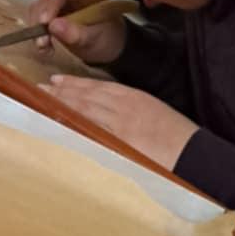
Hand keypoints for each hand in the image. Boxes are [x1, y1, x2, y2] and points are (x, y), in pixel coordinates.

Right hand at [26, 0, 109, 54]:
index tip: (44, 23)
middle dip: (40, 20)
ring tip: (45, 47)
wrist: (110, 46)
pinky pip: (38, 19)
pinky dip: (38, 33)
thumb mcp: (96, 38)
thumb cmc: (108, 38)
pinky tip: (45, 47)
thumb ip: (77, 33)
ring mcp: (59, 1)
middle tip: (42, 42)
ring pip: (39, 8)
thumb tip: (53, 26)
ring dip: (37, 28)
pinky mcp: (52, 12)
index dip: (51, 4)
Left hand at [49, 77, 195, 167]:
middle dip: (63, 90)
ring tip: (43, 96)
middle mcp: (125, 106)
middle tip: (42, 86)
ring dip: (61, 101)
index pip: (101, 88)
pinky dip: (72, 119)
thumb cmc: (181, 140)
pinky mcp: (118, 139)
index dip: (78, 84)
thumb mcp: (159, 117)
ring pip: (84, 107)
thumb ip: (138, 115)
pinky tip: (57, 116)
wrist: (193, 154)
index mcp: (137, 99)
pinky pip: (89, 126)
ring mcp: (120, 123)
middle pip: (88, 95)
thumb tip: (119, 122)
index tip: (61, 81)